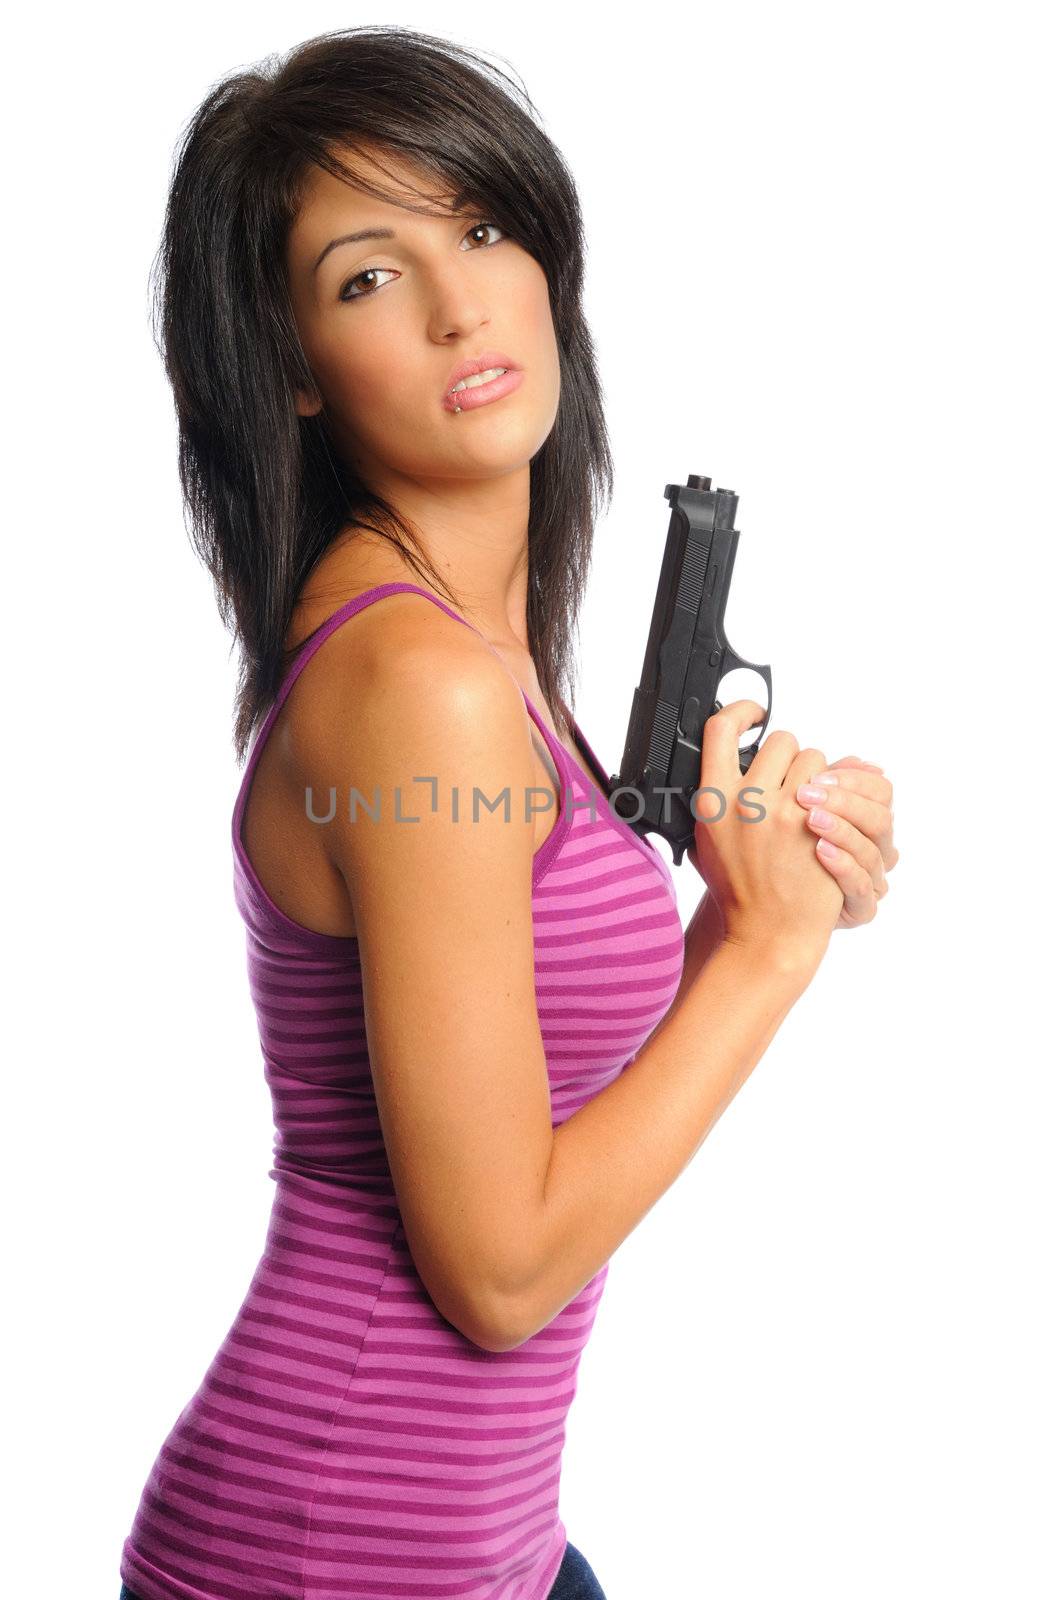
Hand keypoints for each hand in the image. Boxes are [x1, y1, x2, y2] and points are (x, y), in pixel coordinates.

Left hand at [793, 755, 898, 928]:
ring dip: (842, 829)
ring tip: (809, 819)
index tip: (816, 774)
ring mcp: (872, 879)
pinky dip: (842, 865)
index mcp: (866, 820)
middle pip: (880, 815)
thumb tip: (844, 757)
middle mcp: (876, 848)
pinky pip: (861, 887)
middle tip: (804, 793)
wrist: (768, 916)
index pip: (880, 789)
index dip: (852, 778)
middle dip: (843, 800)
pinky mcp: (860, 908)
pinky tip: (819, 851)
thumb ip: (818, 785)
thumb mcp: (796, 816)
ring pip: (873, 850)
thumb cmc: (782, 860)